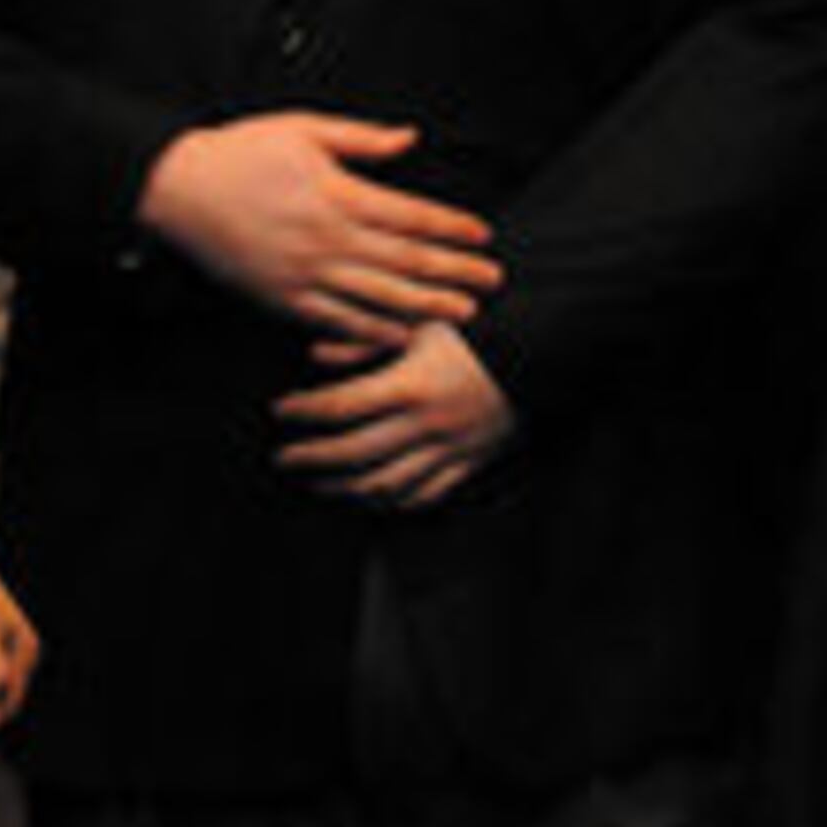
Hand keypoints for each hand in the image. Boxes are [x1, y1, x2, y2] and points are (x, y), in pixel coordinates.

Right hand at [136, 113, 501, 343]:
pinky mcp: (281, 298)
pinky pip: (335, 321)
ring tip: (464, 313)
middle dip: (454, 271)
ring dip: (426, 306)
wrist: (176, 189)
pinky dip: (371, 331)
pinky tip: (400, 336)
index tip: (482, 235)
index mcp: (335, 193)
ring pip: (378, 296)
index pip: (409, 214)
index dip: (451, 226)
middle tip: (493, 280)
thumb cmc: (240, 154)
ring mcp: (303, 273)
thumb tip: (409, 138)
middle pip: (405, 260)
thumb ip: (360, 138)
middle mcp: (325, 238)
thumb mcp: (301, 128)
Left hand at [273, 323, 514, 507]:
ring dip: (343, 487)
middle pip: (353, 452)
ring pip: (384, 483)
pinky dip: (391, 502)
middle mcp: (426, 424)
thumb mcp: (425, 324)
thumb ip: (368, 339)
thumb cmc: (481, 333)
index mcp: (411, 384)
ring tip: (317, 481)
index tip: (280, 410)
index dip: (303, 412)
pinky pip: (424, 496)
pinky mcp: (469, 465)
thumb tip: (315, 353)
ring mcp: (449, 450)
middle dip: (311, 457)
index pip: (340, 406)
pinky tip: (368, 498)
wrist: (546, 356)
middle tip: (284, 456)